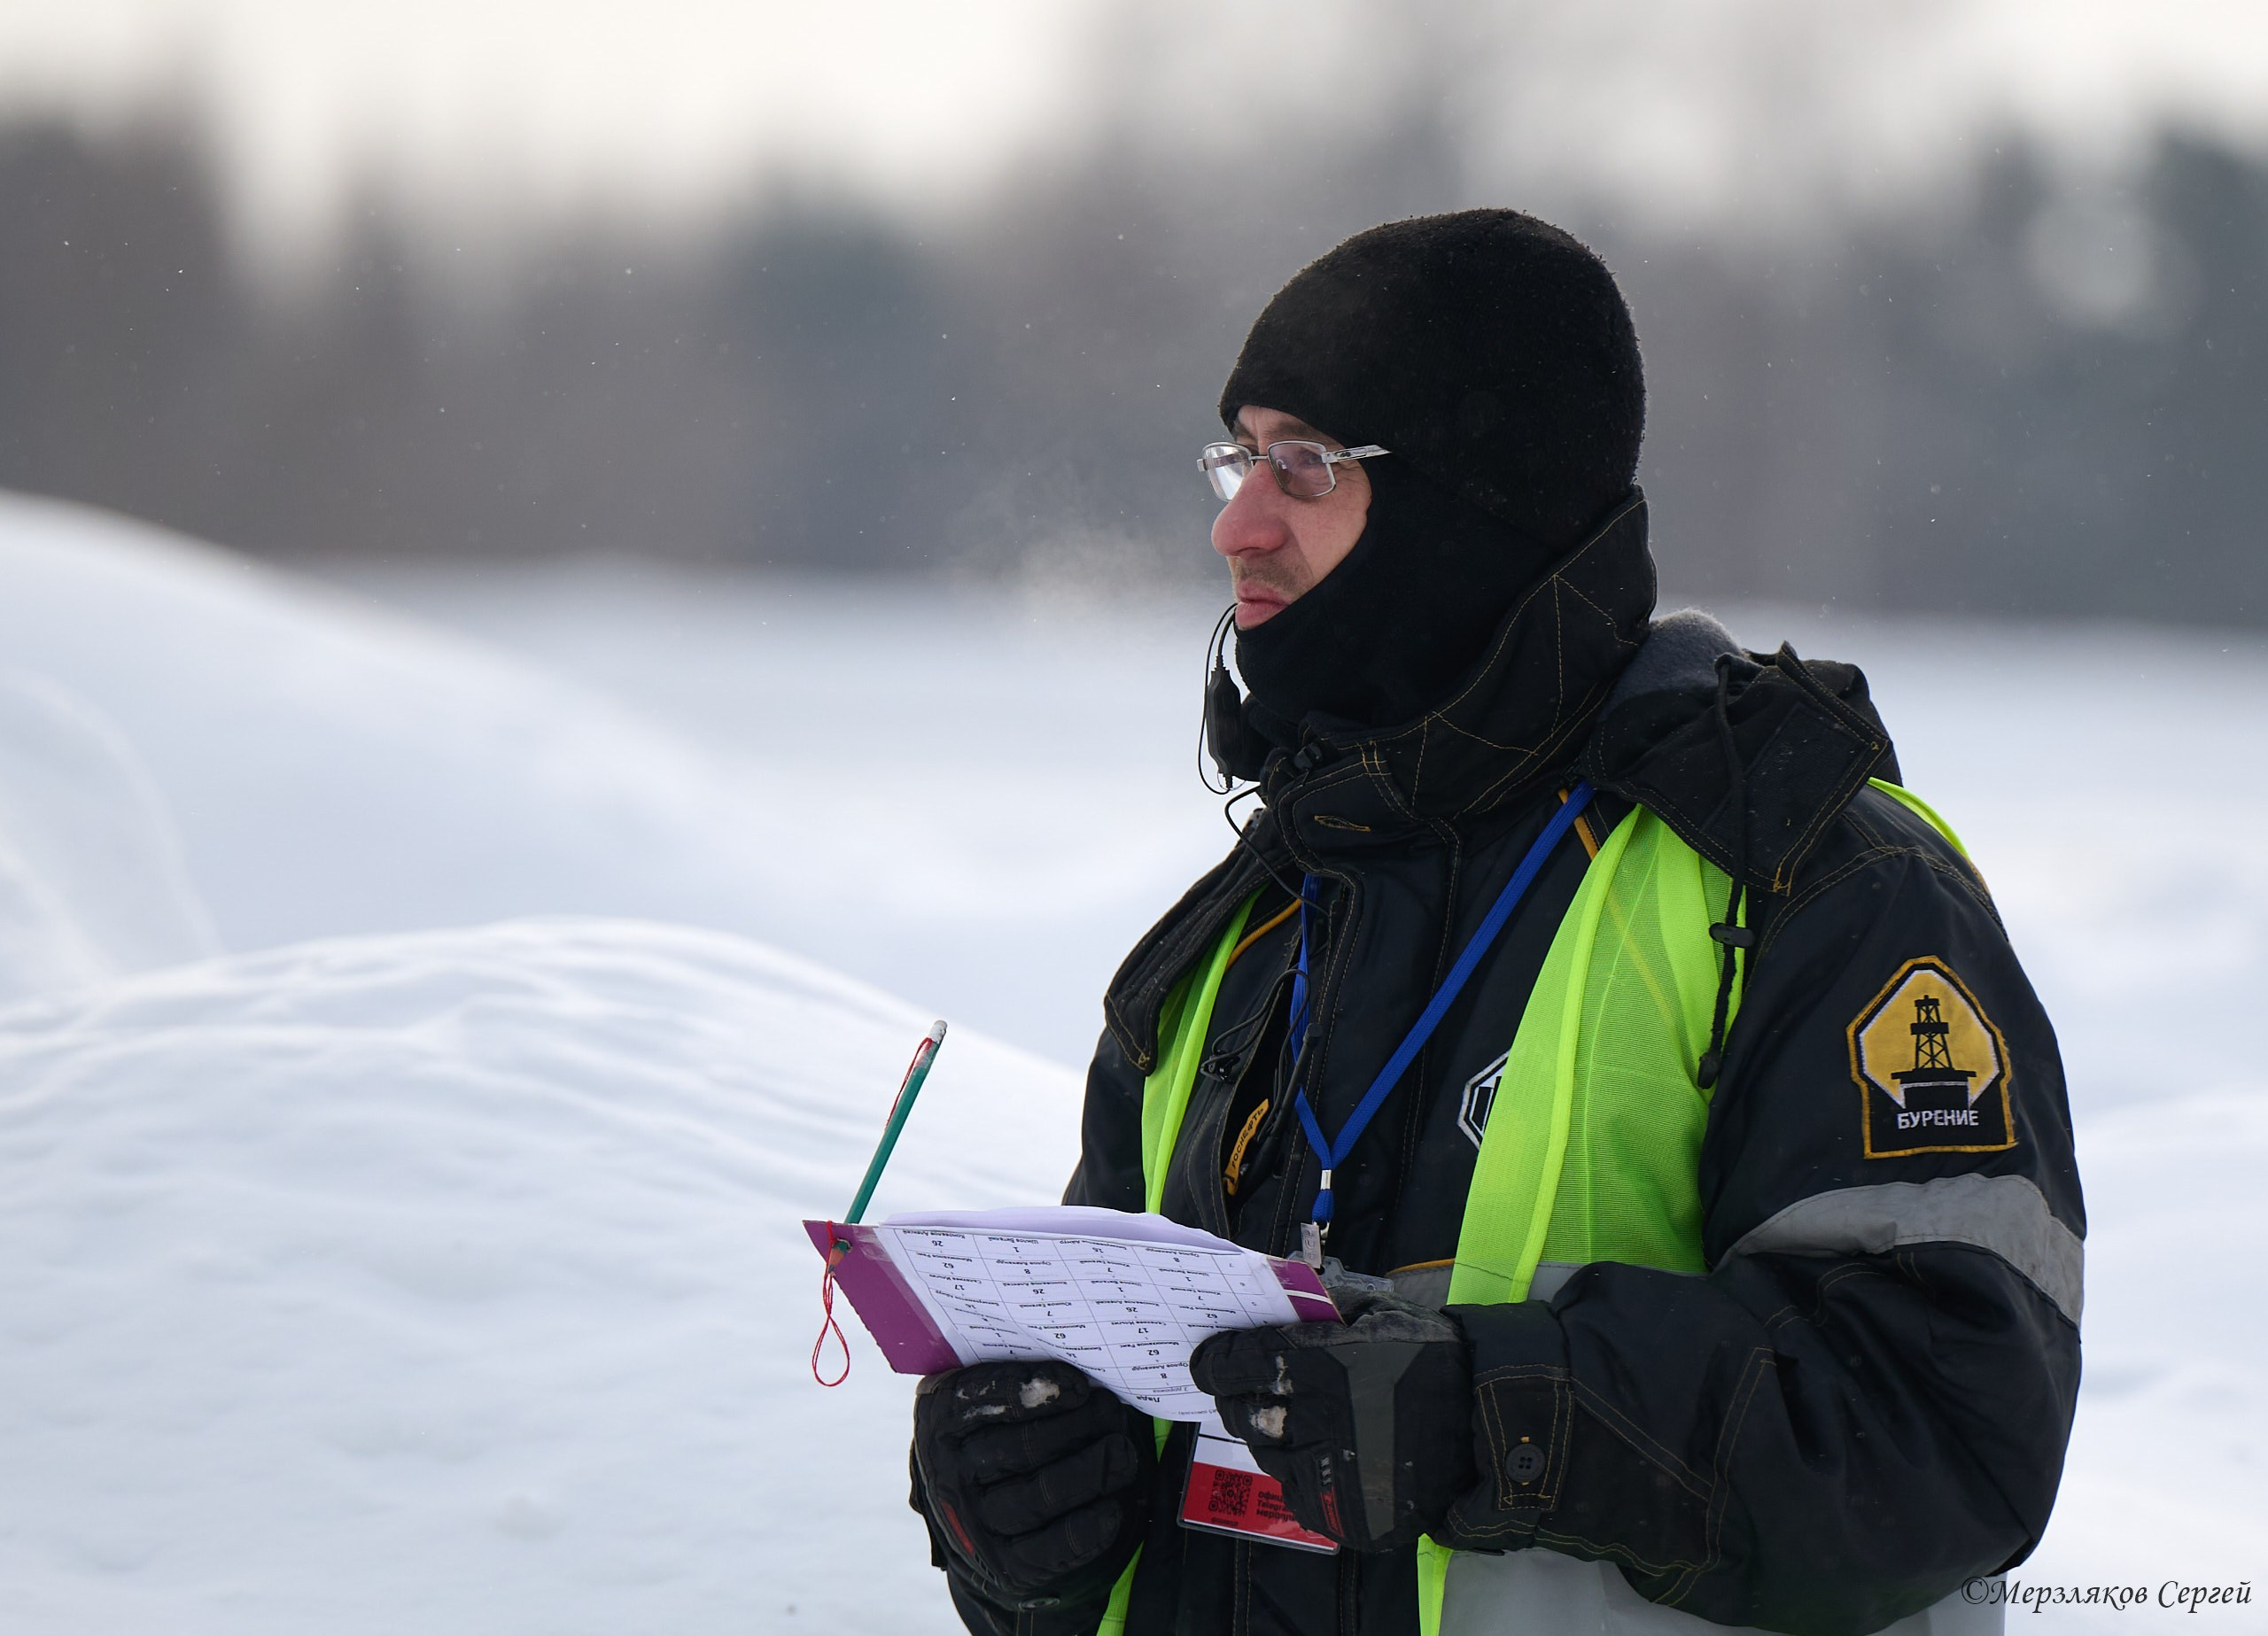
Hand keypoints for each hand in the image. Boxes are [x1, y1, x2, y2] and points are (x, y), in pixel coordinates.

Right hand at [911, 1359, 1152, 1611]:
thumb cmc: (1001, 1433)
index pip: (977, 1399)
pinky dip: (1086, 1529)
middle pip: (1019, 1448)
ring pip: (1038, 1497)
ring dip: (1090, 1472)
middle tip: (1113, 1412)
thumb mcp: (994, 1399)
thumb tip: (1086, 1377)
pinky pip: (1049, 1550)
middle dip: (1077, 1428)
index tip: (1079, 1387)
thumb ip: (1025, 1380)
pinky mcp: (1004, 1567)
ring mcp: (974, 1525)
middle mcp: (949, 1474)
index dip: (1031, 1390)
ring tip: (1122, 1452)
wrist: (980, 1512)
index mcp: (941, 1420)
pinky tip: (1112, 1509)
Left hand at [1190, 1291, 1472, 1551]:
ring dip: (1273, 1435)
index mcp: (1318, 1365)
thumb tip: (1266, 1301)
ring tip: (1302, 1421)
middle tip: (1250, 1389)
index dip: (1216, 1362)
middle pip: (1241, 1412)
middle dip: (1239, 1398)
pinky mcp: (1337, 1514)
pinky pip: (1295, 1490)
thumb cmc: (1429, 1358)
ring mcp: (1325, 1474)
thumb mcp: (1375, 1310)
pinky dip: (1301, 1471)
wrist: (1484, 1426)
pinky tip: (1327, 1452)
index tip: (1210, 1360)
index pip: (1233, 1366)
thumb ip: (1318, 1307)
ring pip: (1266, 1452)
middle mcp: (1314, 1423)